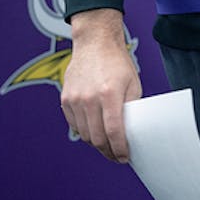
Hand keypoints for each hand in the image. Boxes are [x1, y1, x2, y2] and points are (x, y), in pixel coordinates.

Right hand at [60, 9, 141, 162]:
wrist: (94, 42)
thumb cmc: (117, 62)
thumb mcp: (133, 84)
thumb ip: (131, 109)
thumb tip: (131, 132)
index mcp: (109, 94)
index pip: (113, 132)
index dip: (119, 149)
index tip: (124, 157)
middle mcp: (89, 98)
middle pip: (97, 138)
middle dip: (108, 152)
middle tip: (116, 156)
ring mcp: (75, 99)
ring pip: (84, 135)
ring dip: (96, 144)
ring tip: (106, 146)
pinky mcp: (66, 99)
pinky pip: (74, 124)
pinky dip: (84, 132)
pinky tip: (94, 131)